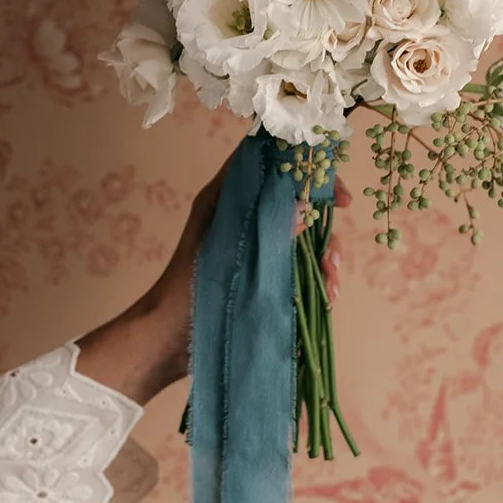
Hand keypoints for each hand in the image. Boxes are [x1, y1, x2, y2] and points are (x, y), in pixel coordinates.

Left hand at [77, 162, 350, 406]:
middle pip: (299, 202)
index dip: (309, 172)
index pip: (273, 165)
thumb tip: (303, 205)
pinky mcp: (266, 275)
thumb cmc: (182, 290)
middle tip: (333, 253)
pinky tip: (327, 297)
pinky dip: (319, 279)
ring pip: (306, 237)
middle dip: (324, 225)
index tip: (336, 196)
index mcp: (227, 199)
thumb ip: (260, 227)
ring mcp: (259, 247)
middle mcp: (246, 217)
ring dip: (325, 256)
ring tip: (330, 281)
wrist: (166, 337)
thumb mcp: (220, 251)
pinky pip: (302, 267)